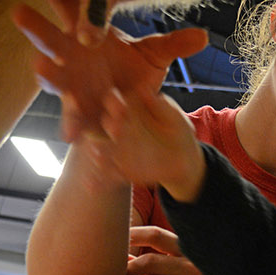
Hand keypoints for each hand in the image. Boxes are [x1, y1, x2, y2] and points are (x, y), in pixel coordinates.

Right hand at [13, 0, 207, 140]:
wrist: (128, 119)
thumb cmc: (131, 76)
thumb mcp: (154, 57)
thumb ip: (173, 45)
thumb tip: (202, 36)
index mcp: (83, 33)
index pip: (67, 2)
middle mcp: (69, 58)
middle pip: (49, 39)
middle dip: (35, 27)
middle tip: (18, 11)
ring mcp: (69, 88)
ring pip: (54, 79)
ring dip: (48, 73)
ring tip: (39, 66)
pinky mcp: (77, 118)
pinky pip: (74, 120)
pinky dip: (73, 124)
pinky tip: (72, 134)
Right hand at [89, 85, 205, 197]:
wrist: (184, 161)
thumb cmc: (179, 132)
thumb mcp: (174, 117)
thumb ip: (160, 106)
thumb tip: (146, 89)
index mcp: (128, 110)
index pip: (116, 102)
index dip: (114, 100)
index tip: (116, 100)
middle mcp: (118, 128)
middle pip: (107, 125)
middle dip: (108, 125)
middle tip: (111, 125)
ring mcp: (117, 150)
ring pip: (102, 150)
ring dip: (98, 153)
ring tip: (96, 156)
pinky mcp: (120, 169)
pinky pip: (106, 175)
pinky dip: (98, 181)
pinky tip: (91, 186)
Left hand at [117, 226, 208, 274]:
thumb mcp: (189, 260)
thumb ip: (161, 256)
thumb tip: (124, 255)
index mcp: (192, 249)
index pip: (156, 235)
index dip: (132, 235)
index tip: (116, 239)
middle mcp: (193, 266)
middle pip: (148, 262)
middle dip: (129, 269)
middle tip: (120, 274)